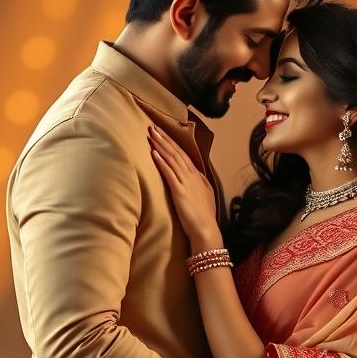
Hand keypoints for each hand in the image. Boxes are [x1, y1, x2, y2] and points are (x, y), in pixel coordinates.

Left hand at [148, 124, 218, 243]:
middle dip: (164, 139)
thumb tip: (194, 178)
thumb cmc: (204, 218)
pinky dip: (161, 162)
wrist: (206, 230)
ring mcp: (186, 183)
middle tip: (152, 127)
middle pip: (177, 153)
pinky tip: (153, 153)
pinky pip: (169, 173)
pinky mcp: (179, 191)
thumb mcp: (204, 196)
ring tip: (150, 134)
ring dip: (161, 146)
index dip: (172, 144)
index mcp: (198, 177)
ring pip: (172, 159)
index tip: (163, 134)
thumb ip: (198, 185)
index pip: (183, 155)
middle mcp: (192, 176)